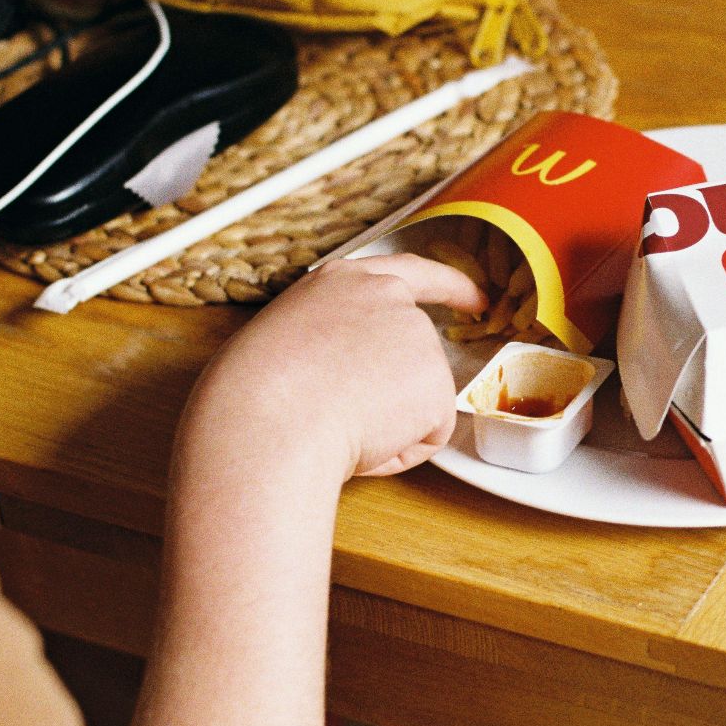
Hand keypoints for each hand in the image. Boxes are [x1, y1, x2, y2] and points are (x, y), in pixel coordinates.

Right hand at [181, 253, 487, 480]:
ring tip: (333, 421)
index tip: (475, 297)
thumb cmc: (250, 393)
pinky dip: (398, 452)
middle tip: (341, 414)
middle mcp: (387, 297)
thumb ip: (327, 338)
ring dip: (386, 424)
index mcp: (341, 282)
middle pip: (412, 355)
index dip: (448, 287)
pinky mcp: (436, 382)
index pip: (410, 274)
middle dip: (394, 391)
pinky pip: (426, 436)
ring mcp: (417, 337)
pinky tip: (361, 441)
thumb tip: (340, 373)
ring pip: (415, 401)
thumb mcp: (283, 338)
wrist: (265, 422)